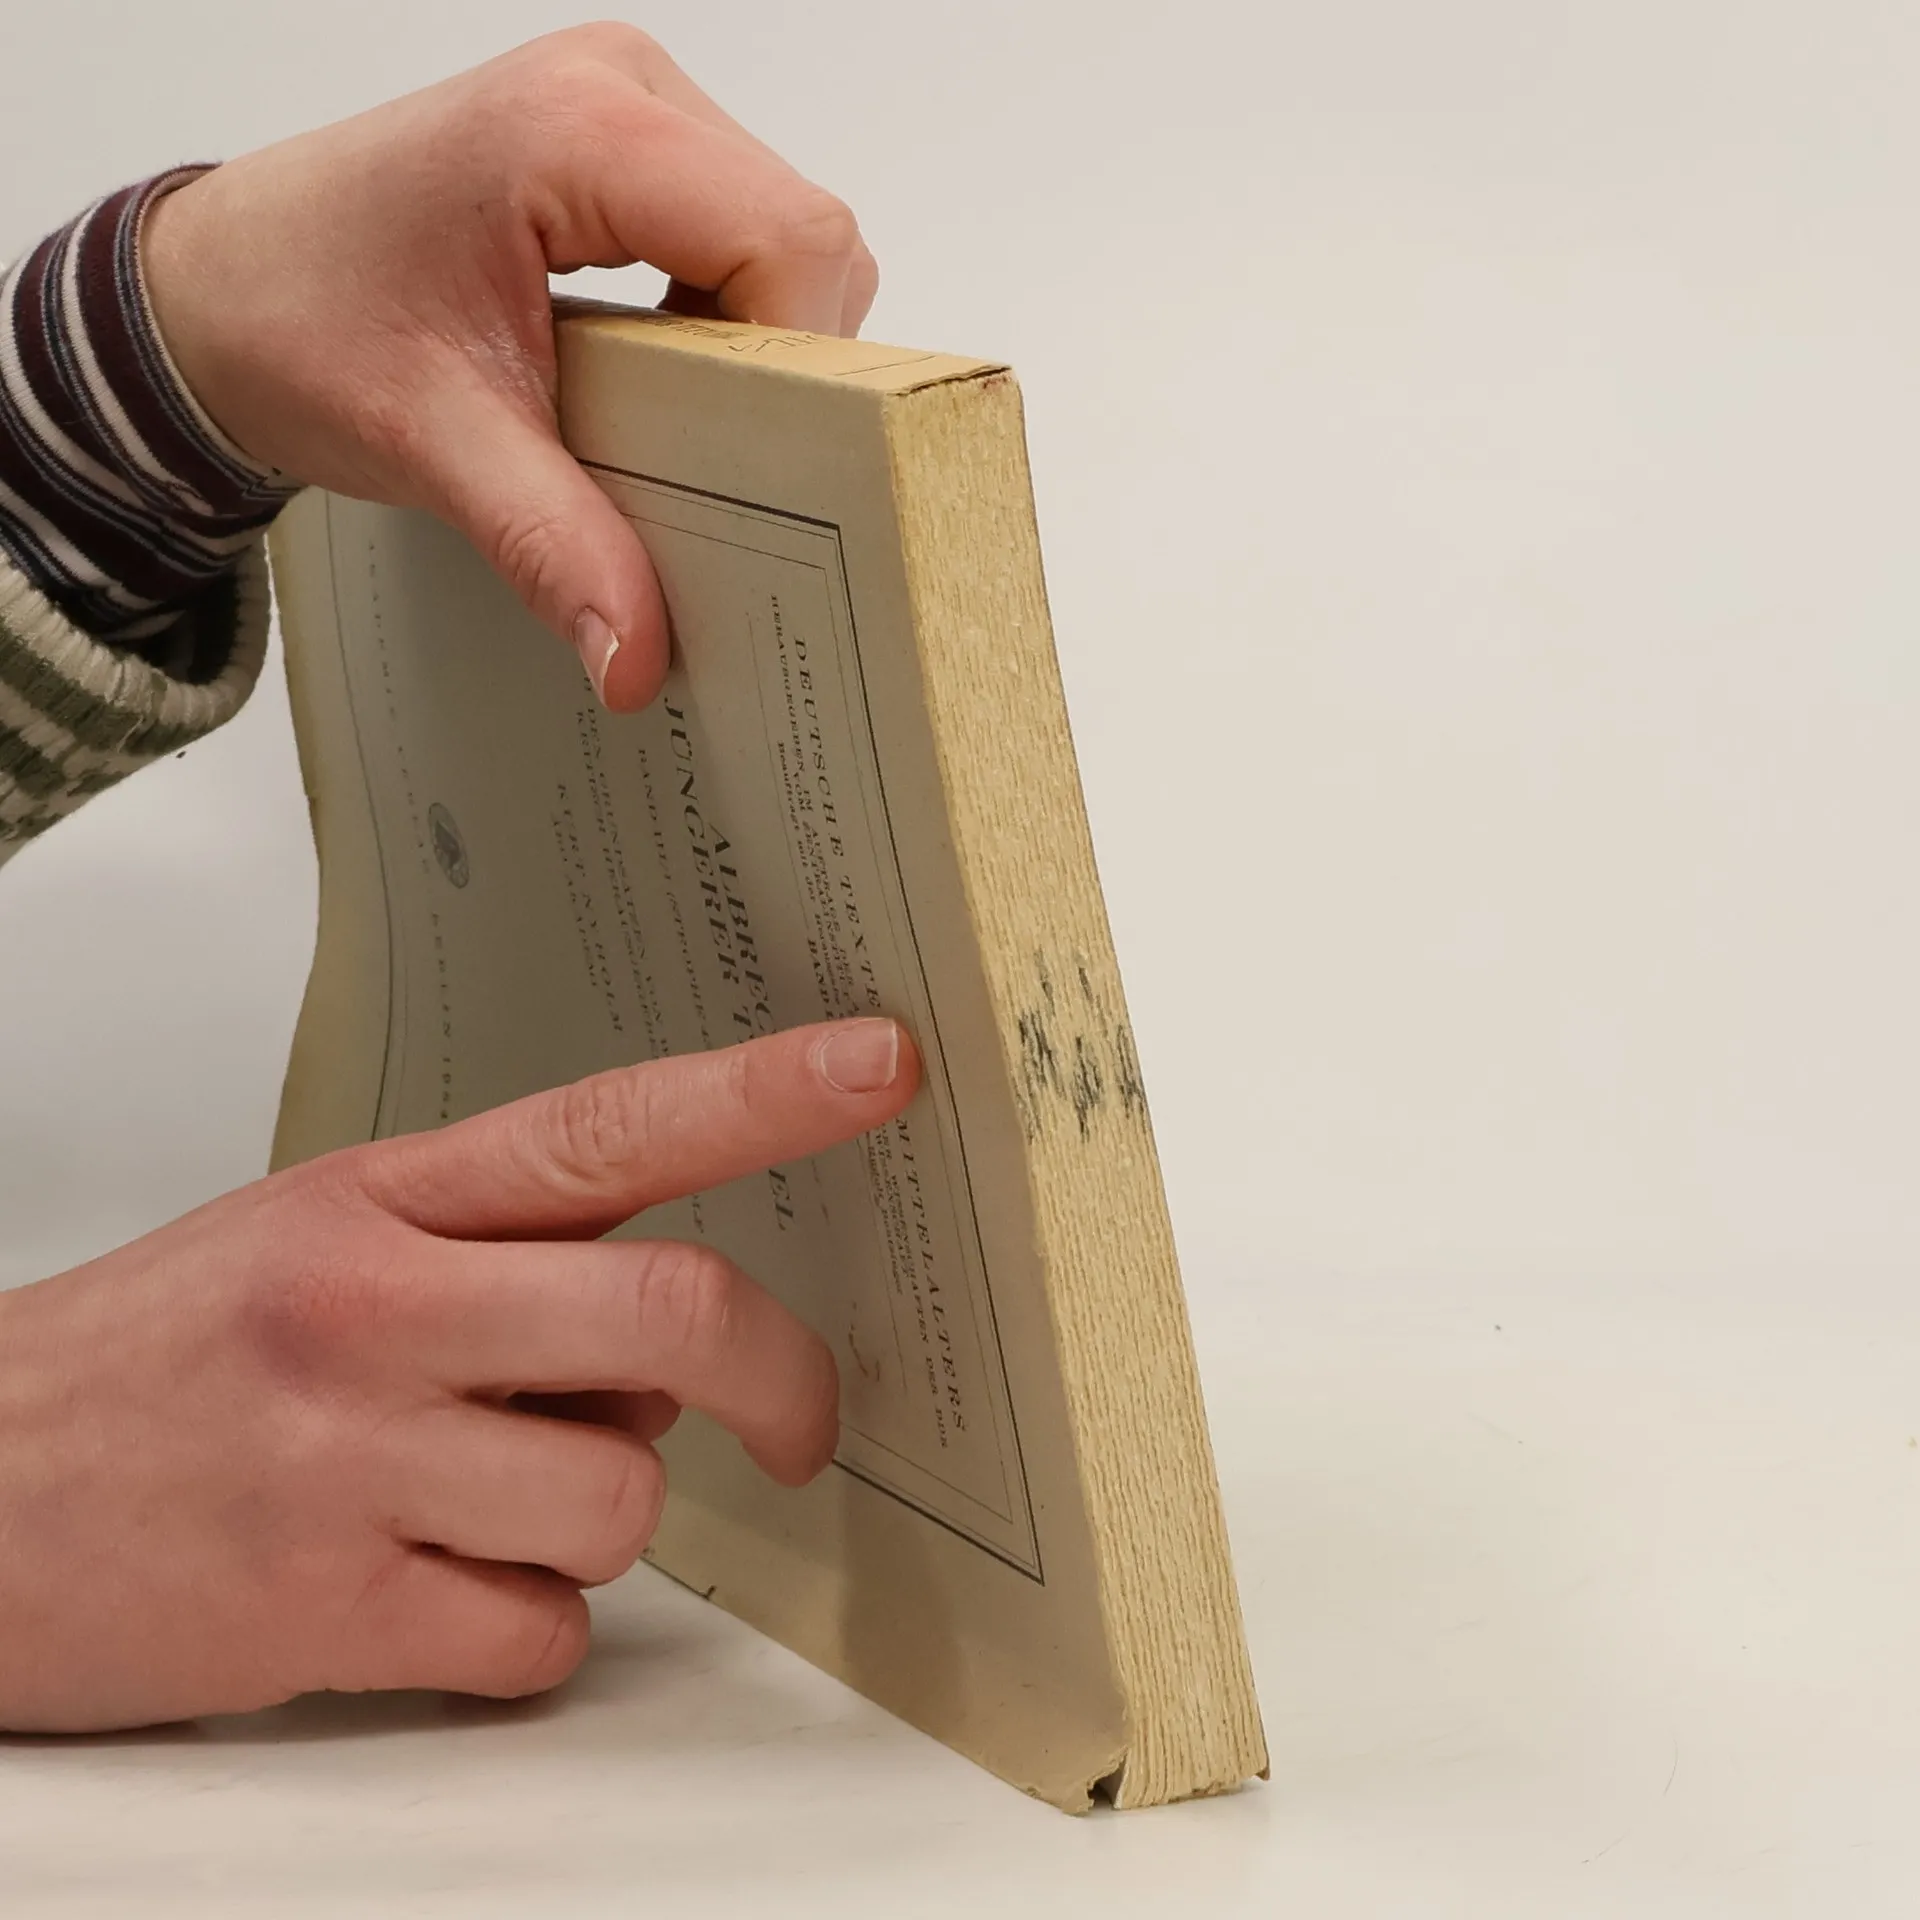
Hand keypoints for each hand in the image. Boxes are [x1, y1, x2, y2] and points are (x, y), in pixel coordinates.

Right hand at [0, 1017, 914, 1733]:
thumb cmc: (164, 1354)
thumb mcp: (321, 1239)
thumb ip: (507, 1258)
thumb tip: (675, 1336)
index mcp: (381, 1203)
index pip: (609, 1124)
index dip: (764, 1092)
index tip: (878, 1065)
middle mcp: (374, 1314)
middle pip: (672, 1315)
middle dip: (782, 1380)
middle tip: (801, 1422)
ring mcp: (351, 1464)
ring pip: (619, 1498)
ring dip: (600, 1516)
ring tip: (492, 1503)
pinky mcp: (325, 1612)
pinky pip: (539, 1634)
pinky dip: (526, 1629)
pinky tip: (436, 1591)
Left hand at [138, 23, 878, 707]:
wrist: (217, 289)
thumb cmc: (298, 321)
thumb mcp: (435, 446)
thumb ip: (553, 546)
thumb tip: (639, 660)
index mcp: (577, 128)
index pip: (788, 235)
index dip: (802, 359)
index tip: (764, 465)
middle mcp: (621, 90)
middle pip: (805, 232)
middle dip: (790, 363)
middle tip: (726, 461)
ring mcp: (629, 108)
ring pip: (788, 233)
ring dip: (761, 345)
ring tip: (682, 422)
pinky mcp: (628, 147)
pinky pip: (742, 233)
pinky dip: (730, 322)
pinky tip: (665, 380)